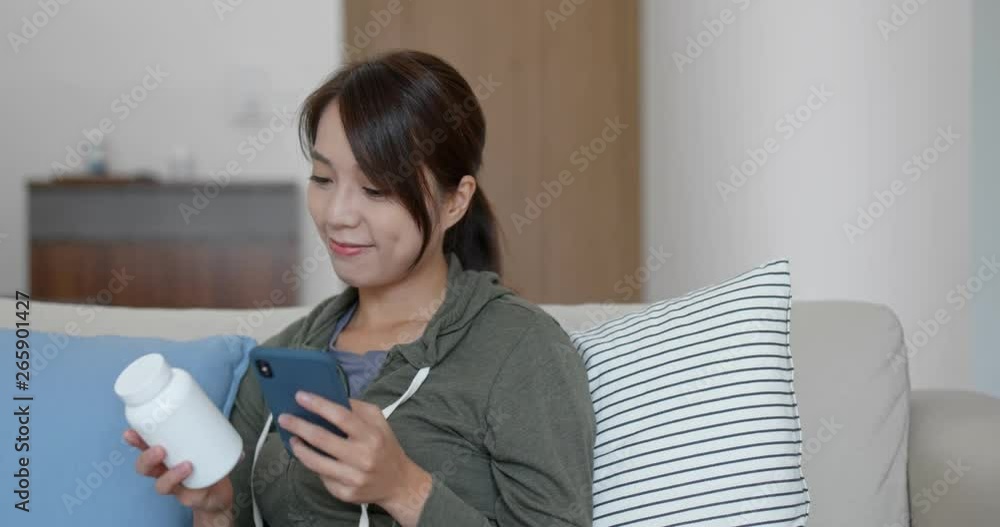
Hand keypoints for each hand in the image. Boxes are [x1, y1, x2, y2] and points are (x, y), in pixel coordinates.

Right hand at [124, 428, 236, 514]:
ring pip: (160, 484)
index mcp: (164, 456)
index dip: (135, 441)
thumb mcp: (206, 440)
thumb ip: (202, 424)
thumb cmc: (209, 461)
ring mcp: (175, 485)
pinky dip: (185, 483)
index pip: (144, 448)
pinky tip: (191, 472)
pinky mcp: (187, 496)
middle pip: (145, 467)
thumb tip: (203, 403)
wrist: (218, 491)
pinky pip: (182, 494)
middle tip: (159, 449)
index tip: (129, 432)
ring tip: (186, 465)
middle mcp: (164, 471)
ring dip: (170, 475)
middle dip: (146, 458)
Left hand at [277, 392, 430, 511]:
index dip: (318, 405)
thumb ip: (357, 408)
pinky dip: (314, 465)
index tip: (300, 396)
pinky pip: (322, 477)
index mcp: (371, 435)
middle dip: (299, 426)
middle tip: (284, 418)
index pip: (341, 416)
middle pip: (322, 438)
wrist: (399, 483)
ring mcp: (353, 477)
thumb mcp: (379, 421)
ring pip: (315, 462)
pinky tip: (311, 457)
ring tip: (292, 438)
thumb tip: (328, 398)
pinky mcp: (346, 493)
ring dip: (299, 448)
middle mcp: (363, 456)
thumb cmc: (385, 447)